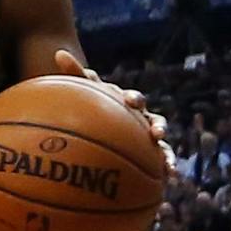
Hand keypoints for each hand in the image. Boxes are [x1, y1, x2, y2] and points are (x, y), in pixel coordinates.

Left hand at [52, 50, 169, 176]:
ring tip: (169, 164)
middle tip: (155, 133)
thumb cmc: (97, 104)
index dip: (133, 100)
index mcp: (128, 102)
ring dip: (166, 152)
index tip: (130, 103)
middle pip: (153, 119)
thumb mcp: (85, 90)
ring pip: (162, 143)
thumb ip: (75, 73)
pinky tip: (171, 178)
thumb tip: (59, 52)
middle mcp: (143, 117)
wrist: (108, 117)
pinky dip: (168, 166)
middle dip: (157, 126)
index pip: (132, 98)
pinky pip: (163, 159)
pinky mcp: (153, 151)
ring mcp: (149, 134)